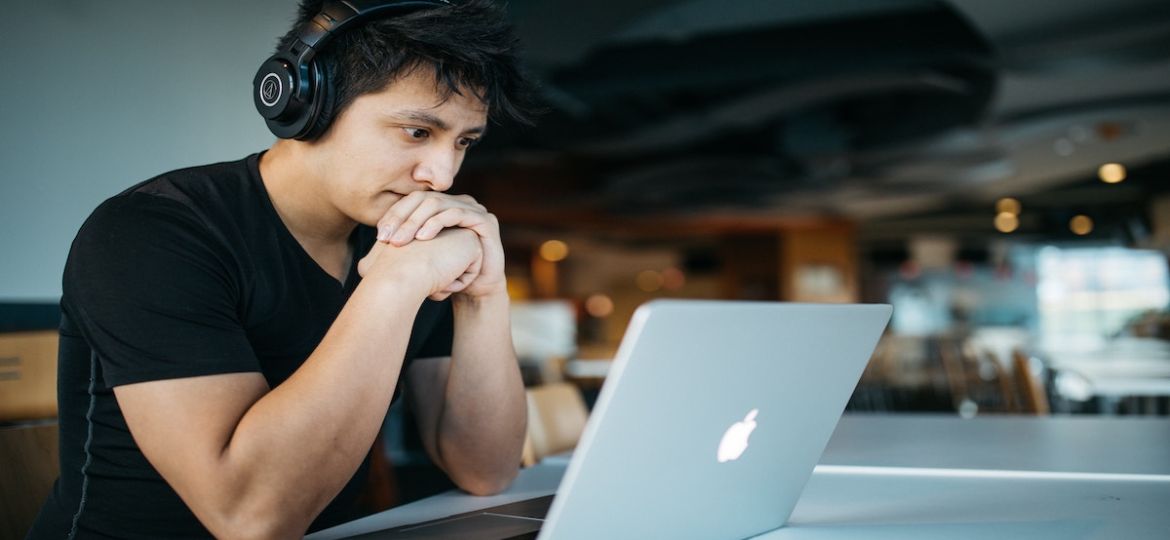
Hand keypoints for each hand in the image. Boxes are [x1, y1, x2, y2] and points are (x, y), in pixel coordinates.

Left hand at [375, 192, 505, 298]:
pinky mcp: (485, 220)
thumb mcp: (418, 262)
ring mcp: (473, 209)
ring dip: (416, 222)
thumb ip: (398, 255)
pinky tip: (423, 238)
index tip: (379, 237)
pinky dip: (438, 223)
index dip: (394, 215)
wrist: (475, 291)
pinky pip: (457, 214)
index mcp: (441, 206)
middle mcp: (457, 202)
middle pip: (423, 200)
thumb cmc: (446, 275)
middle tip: (387, 239)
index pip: (412, 201)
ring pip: (437, 204)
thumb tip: (362, 265)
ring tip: (401, 241)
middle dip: (402, 219)